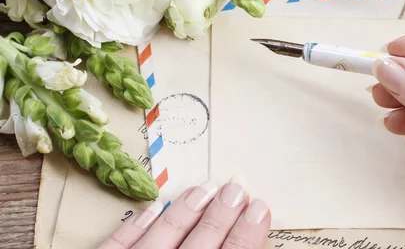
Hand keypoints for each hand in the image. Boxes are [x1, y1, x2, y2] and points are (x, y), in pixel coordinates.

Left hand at [99, 180, 269, 248]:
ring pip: (163, 239)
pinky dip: (135, 228)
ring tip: (204, 187)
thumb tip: (250, 237)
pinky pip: (118, 247)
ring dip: (186, 212)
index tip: (260, 207)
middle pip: (203, 244)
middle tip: (237, 186)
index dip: (248, 233)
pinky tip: (153, 209)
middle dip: (222, 214)